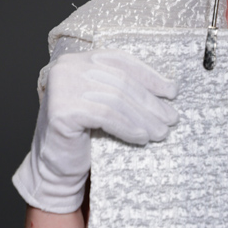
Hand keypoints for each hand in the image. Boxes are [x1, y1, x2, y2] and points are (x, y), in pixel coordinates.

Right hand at [13, 50, 177, 212]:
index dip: (149, 76)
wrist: (55, 168)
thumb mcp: (103, 103)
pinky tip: (142, 138)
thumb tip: (168, 89)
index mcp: (77, 60)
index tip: (172, 92)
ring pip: (117, 99)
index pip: (120, 61)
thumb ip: (122, 89)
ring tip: (161, 132)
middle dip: (150, 102)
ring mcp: (62, 86)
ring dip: (144, 118)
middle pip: (121, 81)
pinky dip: (128, 127)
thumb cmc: (83, 136)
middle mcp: (66, 68)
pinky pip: (106, 115)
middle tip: (171, 118)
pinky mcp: (63, 109)